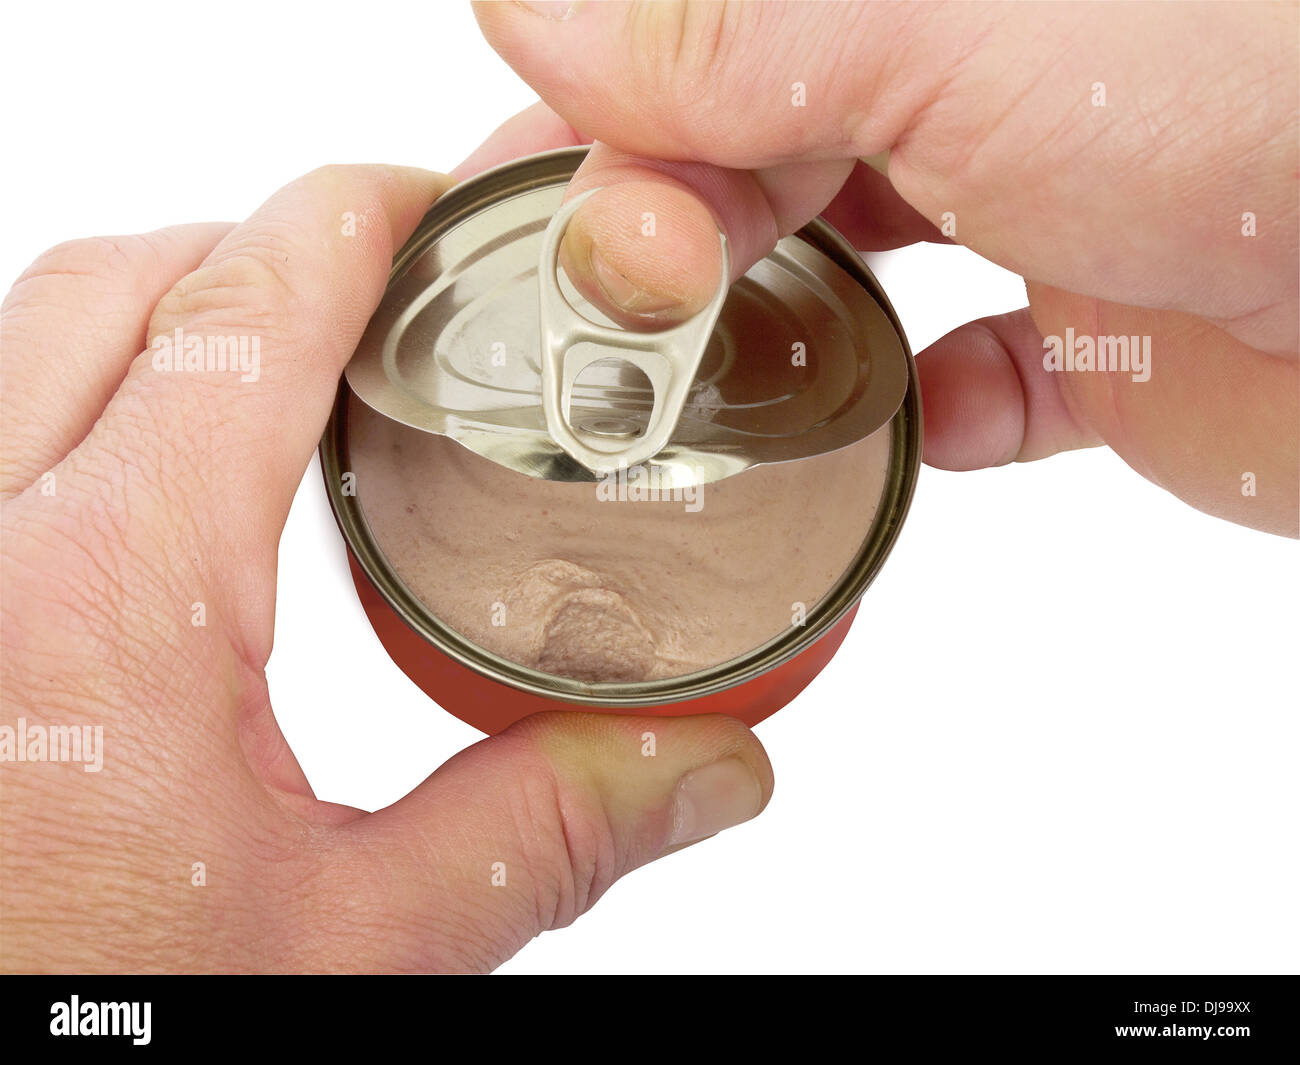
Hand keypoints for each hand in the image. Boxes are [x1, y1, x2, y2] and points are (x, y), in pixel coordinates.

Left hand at [0, 155, 771, 971]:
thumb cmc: (84, 1023)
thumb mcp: (337, 948)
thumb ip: (533, 836)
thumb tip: (704, 771)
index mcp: (100, 603)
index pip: (240, 315)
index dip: (350, 225)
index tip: (427, 208)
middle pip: (115, 286)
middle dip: (257, 255)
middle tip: (381, 298)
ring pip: (27, 342)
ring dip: (163, 321)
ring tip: (288, 379)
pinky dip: (86, 402)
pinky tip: (171, 493)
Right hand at [475, 0, 1298, 535]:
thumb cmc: (1268, 89)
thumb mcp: (953, 20)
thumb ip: (731, 23)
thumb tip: (528, 5)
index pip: (698, 39)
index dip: (602, 125)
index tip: (555, 232)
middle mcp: (978, 71)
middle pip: (755, 154)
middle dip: (669, 244)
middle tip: (619, 333)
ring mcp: (1043, 199)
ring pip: (849, 267)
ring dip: (775, 330)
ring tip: (717, 390)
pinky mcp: (1107, 329)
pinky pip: (983, 375)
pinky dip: (933, 411)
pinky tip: (922, 424)